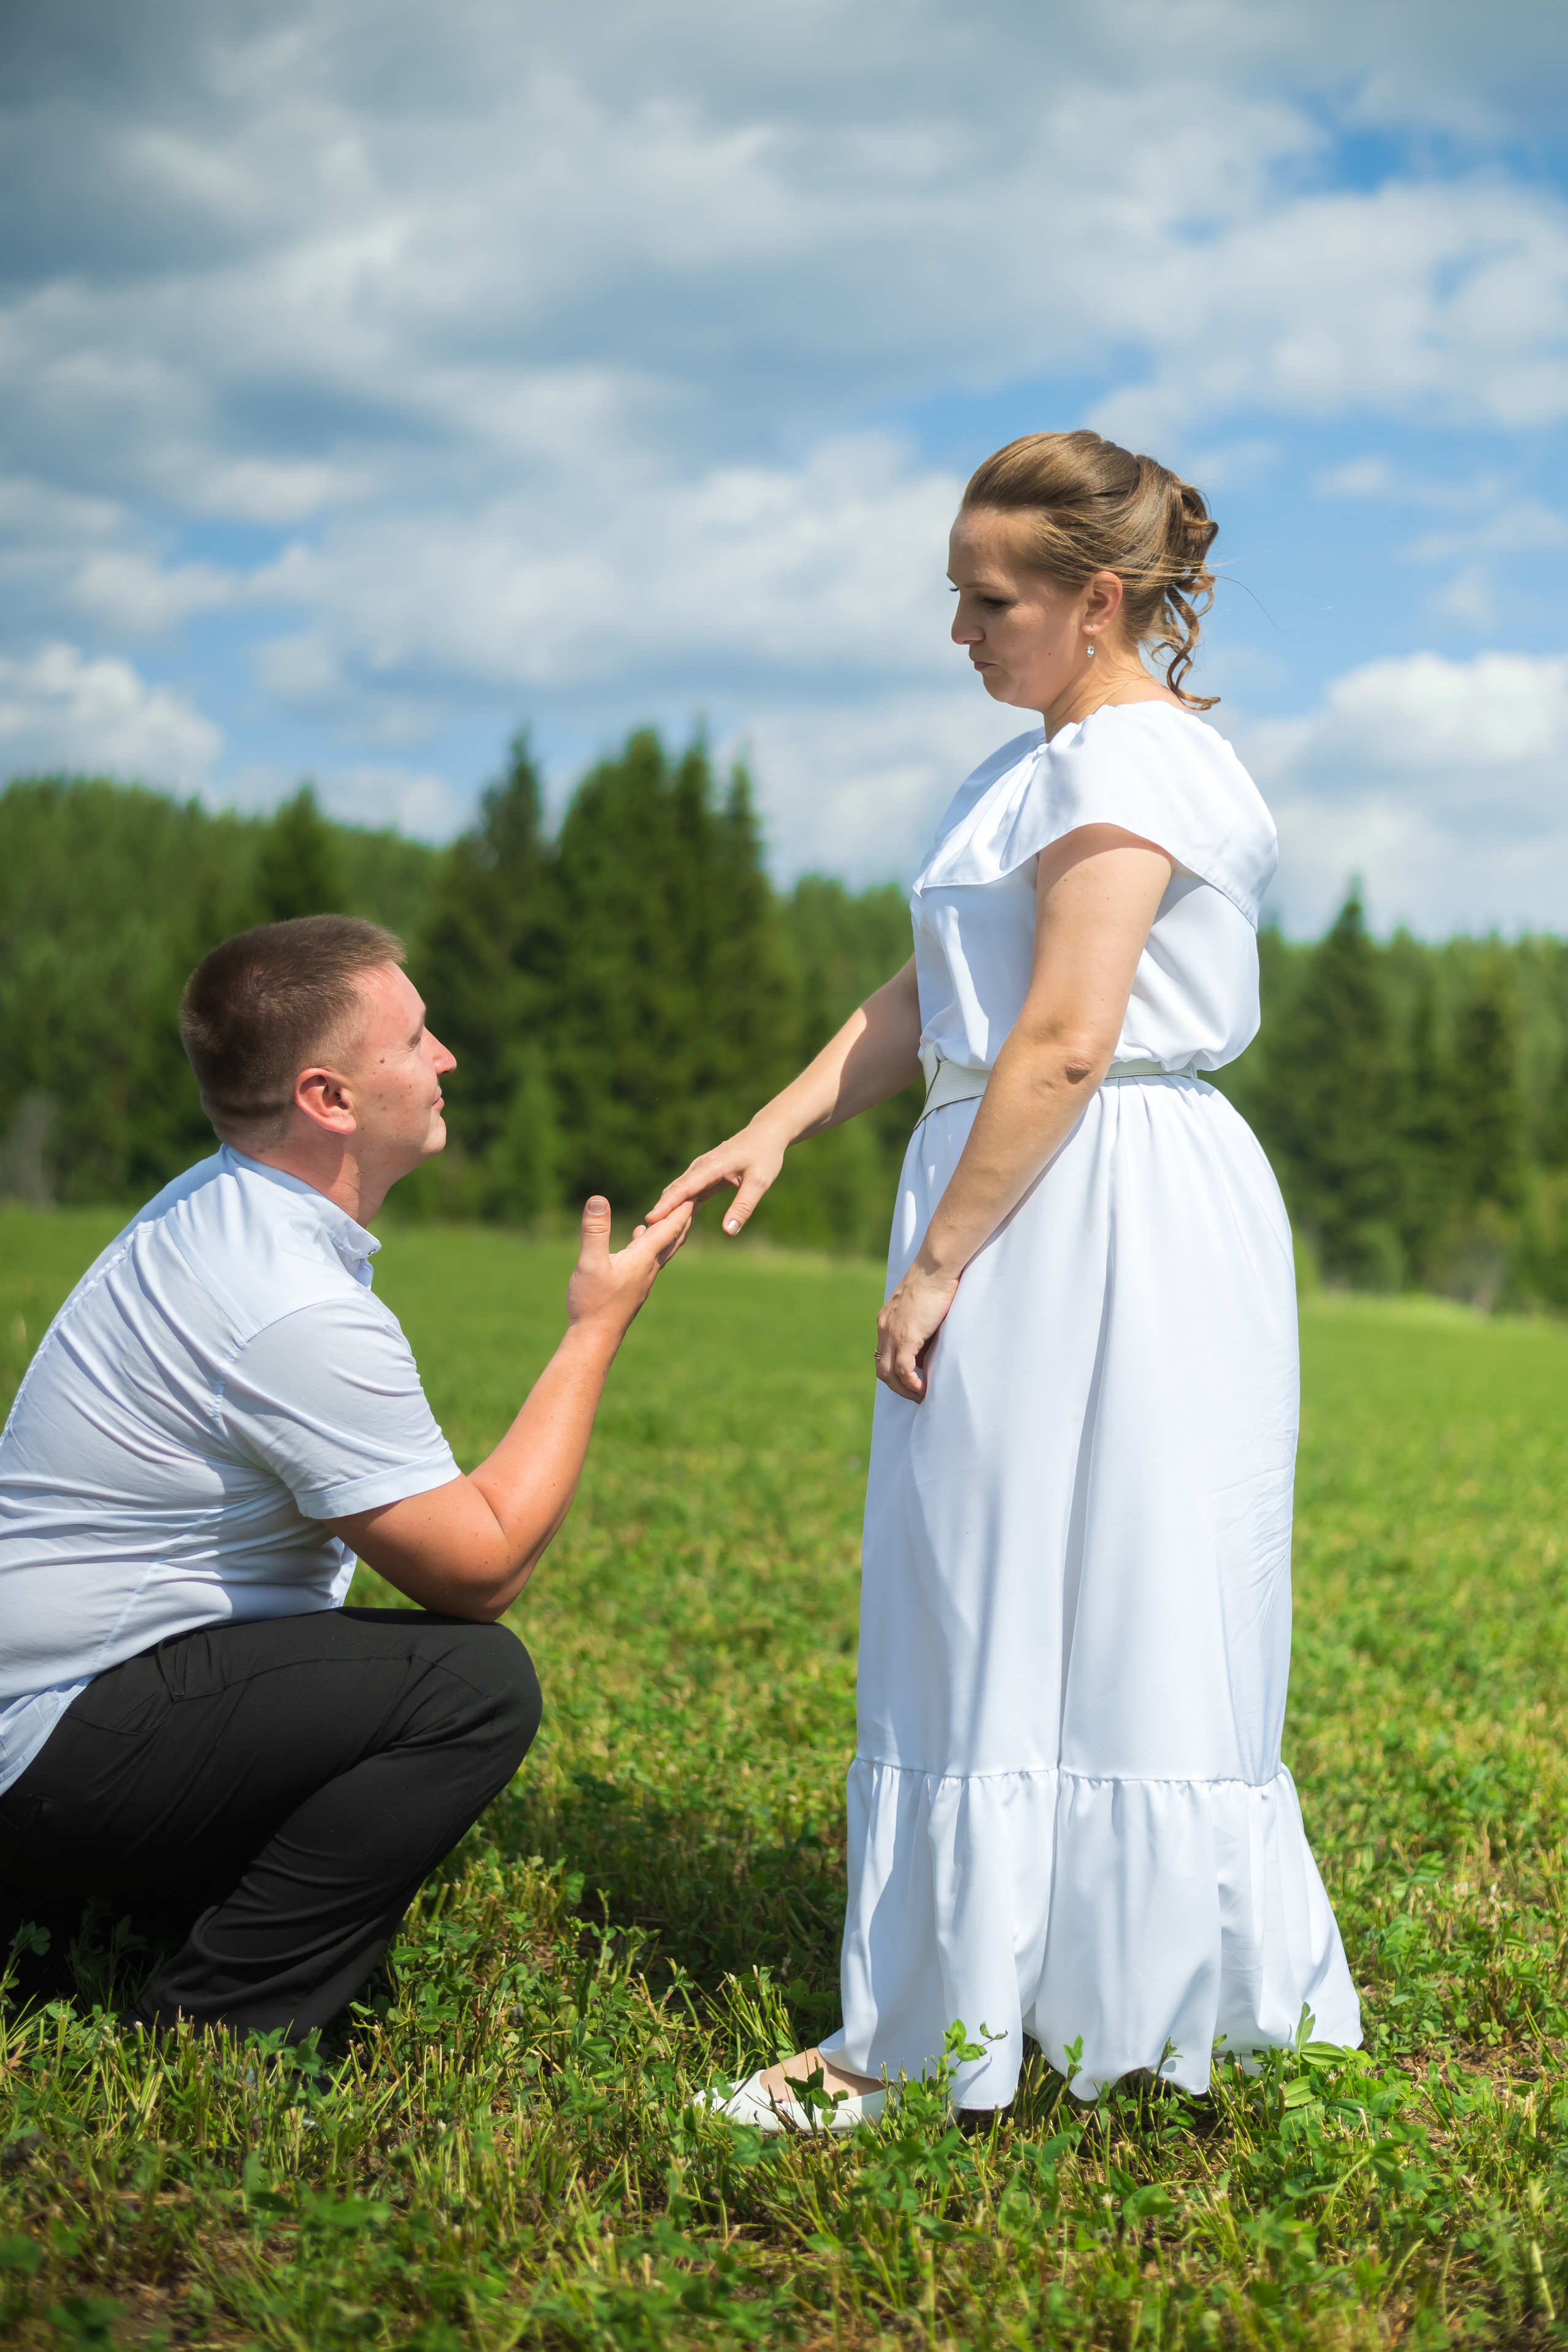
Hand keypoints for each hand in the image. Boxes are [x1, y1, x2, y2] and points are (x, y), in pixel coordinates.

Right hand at [567, 1194, 691, 1350]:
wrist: (595, 1338)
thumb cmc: (593, 1302)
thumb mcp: (590, 1263)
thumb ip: (595, 1231)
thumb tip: (598, 1199)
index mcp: (643, 1258)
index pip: (668, 1228)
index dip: (681, 1209)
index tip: (696, 1191)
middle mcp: (649, 1267)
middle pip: (674, 1237)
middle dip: (684, 1216)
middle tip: (696, 1197)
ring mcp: (642, 1278)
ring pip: (663, 1248)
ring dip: (671, 1229)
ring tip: (676, 1214)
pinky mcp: (633, 1286)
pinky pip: (650, 1257)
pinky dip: (651, 1242)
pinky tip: (639, 1239)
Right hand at [647, 1117, 787, 1236]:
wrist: (766, 1135)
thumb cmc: (764, 1156)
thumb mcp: (759, 1183)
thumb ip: (743, 1207)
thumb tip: (728, 1232)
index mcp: (711, 1167)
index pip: (683, 1188)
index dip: (667, 1205)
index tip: (650, 1219)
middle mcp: (700, 1167)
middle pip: (675, 1191)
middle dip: (662, 1211)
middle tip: (649, 1234)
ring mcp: (701, 1170)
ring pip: (679, 1192)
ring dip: (669, 1210)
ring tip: (657, 1233)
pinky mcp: (705, 1176)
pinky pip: (688, 1193)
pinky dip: (681, 1207)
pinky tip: (676, 1224)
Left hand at [875, 1258, 959, 1400]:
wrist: (935, 1266)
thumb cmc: (935, 1280)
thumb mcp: (921, 1305)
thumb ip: (919, 1325)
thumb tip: (928, 1345)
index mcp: (886, 1320)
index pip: (884, 1353)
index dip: (895, 1371)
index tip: (911, 1380)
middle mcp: (885, 1328)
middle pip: (882, 1368)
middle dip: (897, 1386)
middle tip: (916, 1394)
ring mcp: (893, 1333)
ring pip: (888, 1373)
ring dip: (903, 1389)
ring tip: (921, 1396)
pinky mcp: (906, 1336)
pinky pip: (903, 1369)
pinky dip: (911, 1383)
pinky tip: (923, 1389)